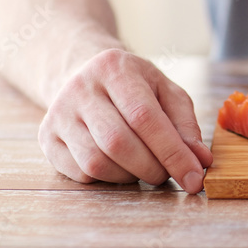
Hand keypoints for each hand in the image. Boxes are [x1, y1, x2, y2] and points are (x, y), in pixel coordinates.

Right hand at [38, 48, 213, 192]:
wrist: (83, 72)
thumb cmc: (134, 85)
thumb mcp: (165, 91)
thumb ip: (185, 125)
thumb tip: (201, 161)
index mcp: (115, 69)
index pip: (144, 117)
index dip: (172, 152)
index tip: (193, 177)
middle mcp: (81, 88)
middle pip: (118, 142)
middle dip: (151, 168)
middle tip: (167, 174)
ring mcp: (58, 113)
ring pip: (96, 162)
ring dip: (129, 176)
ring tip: (144, 167)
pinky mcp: (46, 137)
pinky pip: (79, 173)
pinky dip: (107, 179)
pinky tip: (119, 165)